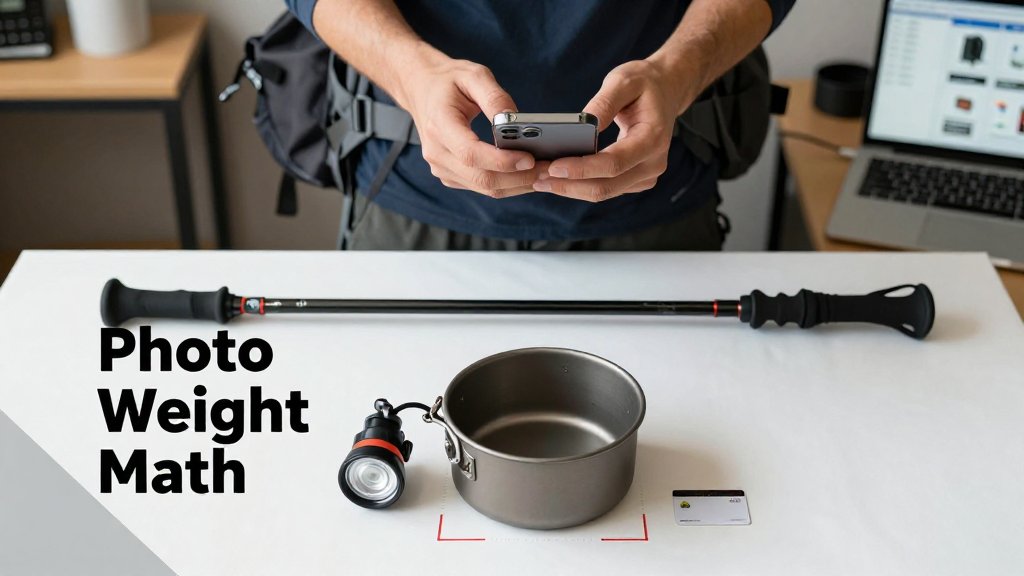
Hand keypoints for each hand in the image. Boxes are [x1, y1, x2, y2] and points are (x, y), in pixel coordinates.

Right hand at [393, 50, 545, 197]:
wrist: (421, 89)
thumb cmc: (449, 81)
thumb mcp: (474, 75)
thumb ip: (495, 97)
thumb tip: (516, 122)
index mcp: (439, 125)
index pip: (471, 153)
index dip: (502, 161)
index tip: (530, 158)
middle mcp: (436, 152)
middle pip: (481, 178)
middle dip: (519, 178)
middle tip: (549, 170)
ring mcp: (441, 167)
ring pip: (484, 187)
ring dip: (517, 185)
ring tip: (544, 174)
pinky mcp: (449, 175)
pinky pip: (481, 187)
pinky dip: (507, 184)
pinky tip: (526, 174)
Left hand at [534, 59, 696, 202]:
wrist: (665, 92)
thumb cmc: (644, 83)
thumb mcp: (623, 80)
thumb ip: (604, 102)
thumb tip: (583, 125)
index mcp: (653, 138)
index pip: (614, 163)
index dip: (582, 169)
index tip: (553, 167)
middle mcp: (653, 163)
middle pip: (607, 186)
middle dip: (569, 185)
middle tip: (537, 179)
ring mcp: (647, 175)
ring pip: (604, 192)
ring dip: (571, 189)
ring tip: (540, 181)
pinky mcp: (637, 180)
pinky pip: (606, 189)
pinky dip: (581, 186)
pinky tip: (558, 178)